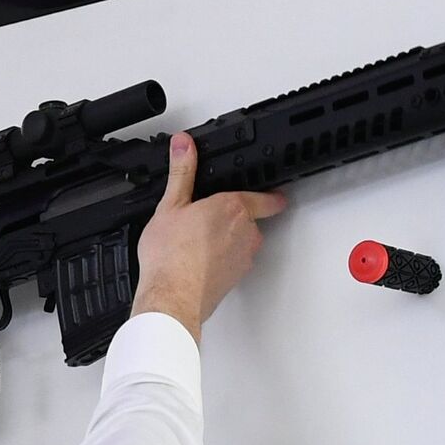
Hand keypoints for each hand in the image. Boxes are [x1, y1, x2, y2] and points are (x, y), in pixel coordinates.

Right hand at [132, 132, 286, 342]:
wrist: (172, 299)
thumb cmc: (170, 257)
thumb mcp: (170, 206)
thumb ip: (182, 172)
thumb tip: (184, 145)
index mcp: (232, 207)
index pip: (266, 198)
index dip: (271, 195)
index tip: (274, 194)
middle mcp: (246, 231)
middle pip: (250, 219)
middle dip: (233, 217)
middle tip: (205, 217)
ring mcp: (243, 256)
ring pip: (243, 241)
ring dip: (227, 239)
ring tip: (195, 242)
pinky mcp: (237, 277)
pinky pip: (234, 261)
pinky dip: (221, 259)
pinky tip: (197, 261)